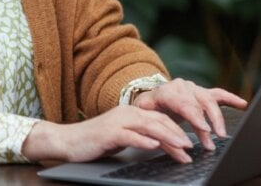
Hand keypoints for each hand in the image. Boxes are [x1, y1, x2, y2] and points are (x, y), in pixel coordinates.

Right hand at [21, 105, 195, 163]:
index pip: (159, 118)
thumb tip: (161, 144)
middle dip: (178, 134)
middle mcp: (126, 113)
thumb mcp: (121, 137)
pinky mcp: (108, 133)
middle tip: (192, 147)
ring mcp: (117, 122)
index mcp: (130, 113)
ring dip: (168, 137)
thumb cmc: (94, 141)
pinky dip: (144, 140)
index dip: (177, 129)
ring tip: (182, 147)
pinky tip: (155, 146)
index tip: (191, 142)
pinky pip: (130, 135)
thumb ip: (140, 136)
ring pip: (148, 127)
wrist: (67, 140)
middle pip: (158, 121)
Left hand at [132, 78, 247, 151]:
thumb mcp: (144, 112)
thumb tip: (159, 126)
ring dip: (218, 118)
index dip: (195, 116)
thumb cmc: (149, 108)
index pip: (183, 103)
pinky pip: (219, 94)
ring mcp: (193, 88)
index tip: (205, 129)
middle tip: (214, 138)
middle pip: (199, 104)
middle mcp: (182, 87)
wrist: (152, 98)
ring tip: (222, 134)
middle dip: (208, 122)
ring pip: (210, 101)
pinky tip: (242, 103)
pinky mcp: (203, 92)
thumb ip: (150, 117)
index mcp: (166, 91)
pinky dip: (231, 98)